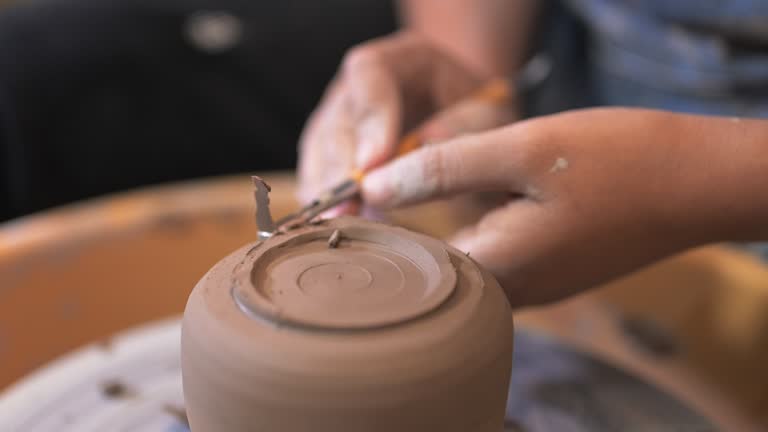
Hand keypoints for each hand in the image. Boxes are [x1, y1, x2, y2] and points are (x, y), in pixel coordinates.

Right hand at [297, 31, 514, 214]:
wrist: (468, 131)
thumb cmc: (481, 120)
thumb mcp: (489, 115)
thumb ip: (466, 124)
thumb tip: (431, 144)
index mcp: (400, 60)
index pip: (368, 73)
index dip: (368, 119)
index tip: (374, 163)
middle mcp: (359, 87)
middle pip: (336, 119)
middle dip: (341, 167)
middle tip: (350, 206)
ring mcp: (339, 120)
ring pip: (318, 151)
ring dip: (327, 190)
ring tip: (338, 224)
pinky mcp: (330, 156)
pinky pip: (316, 178)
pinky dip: (325, 205)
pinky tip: (336, 229)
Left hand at [361, 108, 767, 306]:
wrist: (698, 183)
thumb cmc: (618, 162)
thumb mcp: (521, 150)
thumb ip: (443, 169)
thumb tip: (373, 185)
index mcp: (498, 271)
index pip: (407, 270)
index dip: (372, 233)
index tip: (345, 203)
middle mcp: (511, 295)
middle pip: (429, 276)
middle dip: (398, 235)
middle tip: (373, 193)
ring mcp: (532, 289)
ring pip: (458, 268)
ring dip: (431, 232)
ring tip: (405, 193)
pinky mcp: (546, 273)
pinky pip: (489, 261)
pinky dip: (466, 232)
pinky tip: (461, 200)